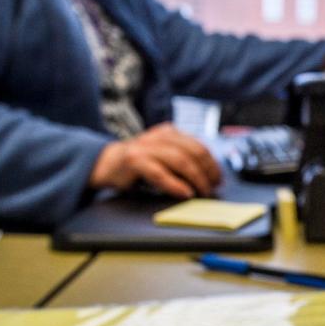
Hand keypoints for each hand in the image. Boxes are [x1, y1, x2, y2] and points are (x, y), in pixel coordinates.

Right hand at [89, 123, 221, 198]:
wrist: (106, 164)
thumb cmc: (139, 164)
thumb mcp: (162, 156)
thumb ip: (181, 159)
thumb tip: (208, 176)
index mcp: (169, 133)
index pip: (199, 146)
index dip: (212, 164)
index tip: (218, 179)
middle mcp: (159, 136)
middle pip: (193, 152)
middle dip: (206, 172)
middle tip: (211, 188)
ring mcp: (146, 146)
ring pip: (180, 160)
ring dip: (195, 178)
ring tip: (201, 192)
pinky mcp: (134, 160)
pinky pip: (159, 172)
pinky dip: (175, 184)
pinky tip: (185, 193)